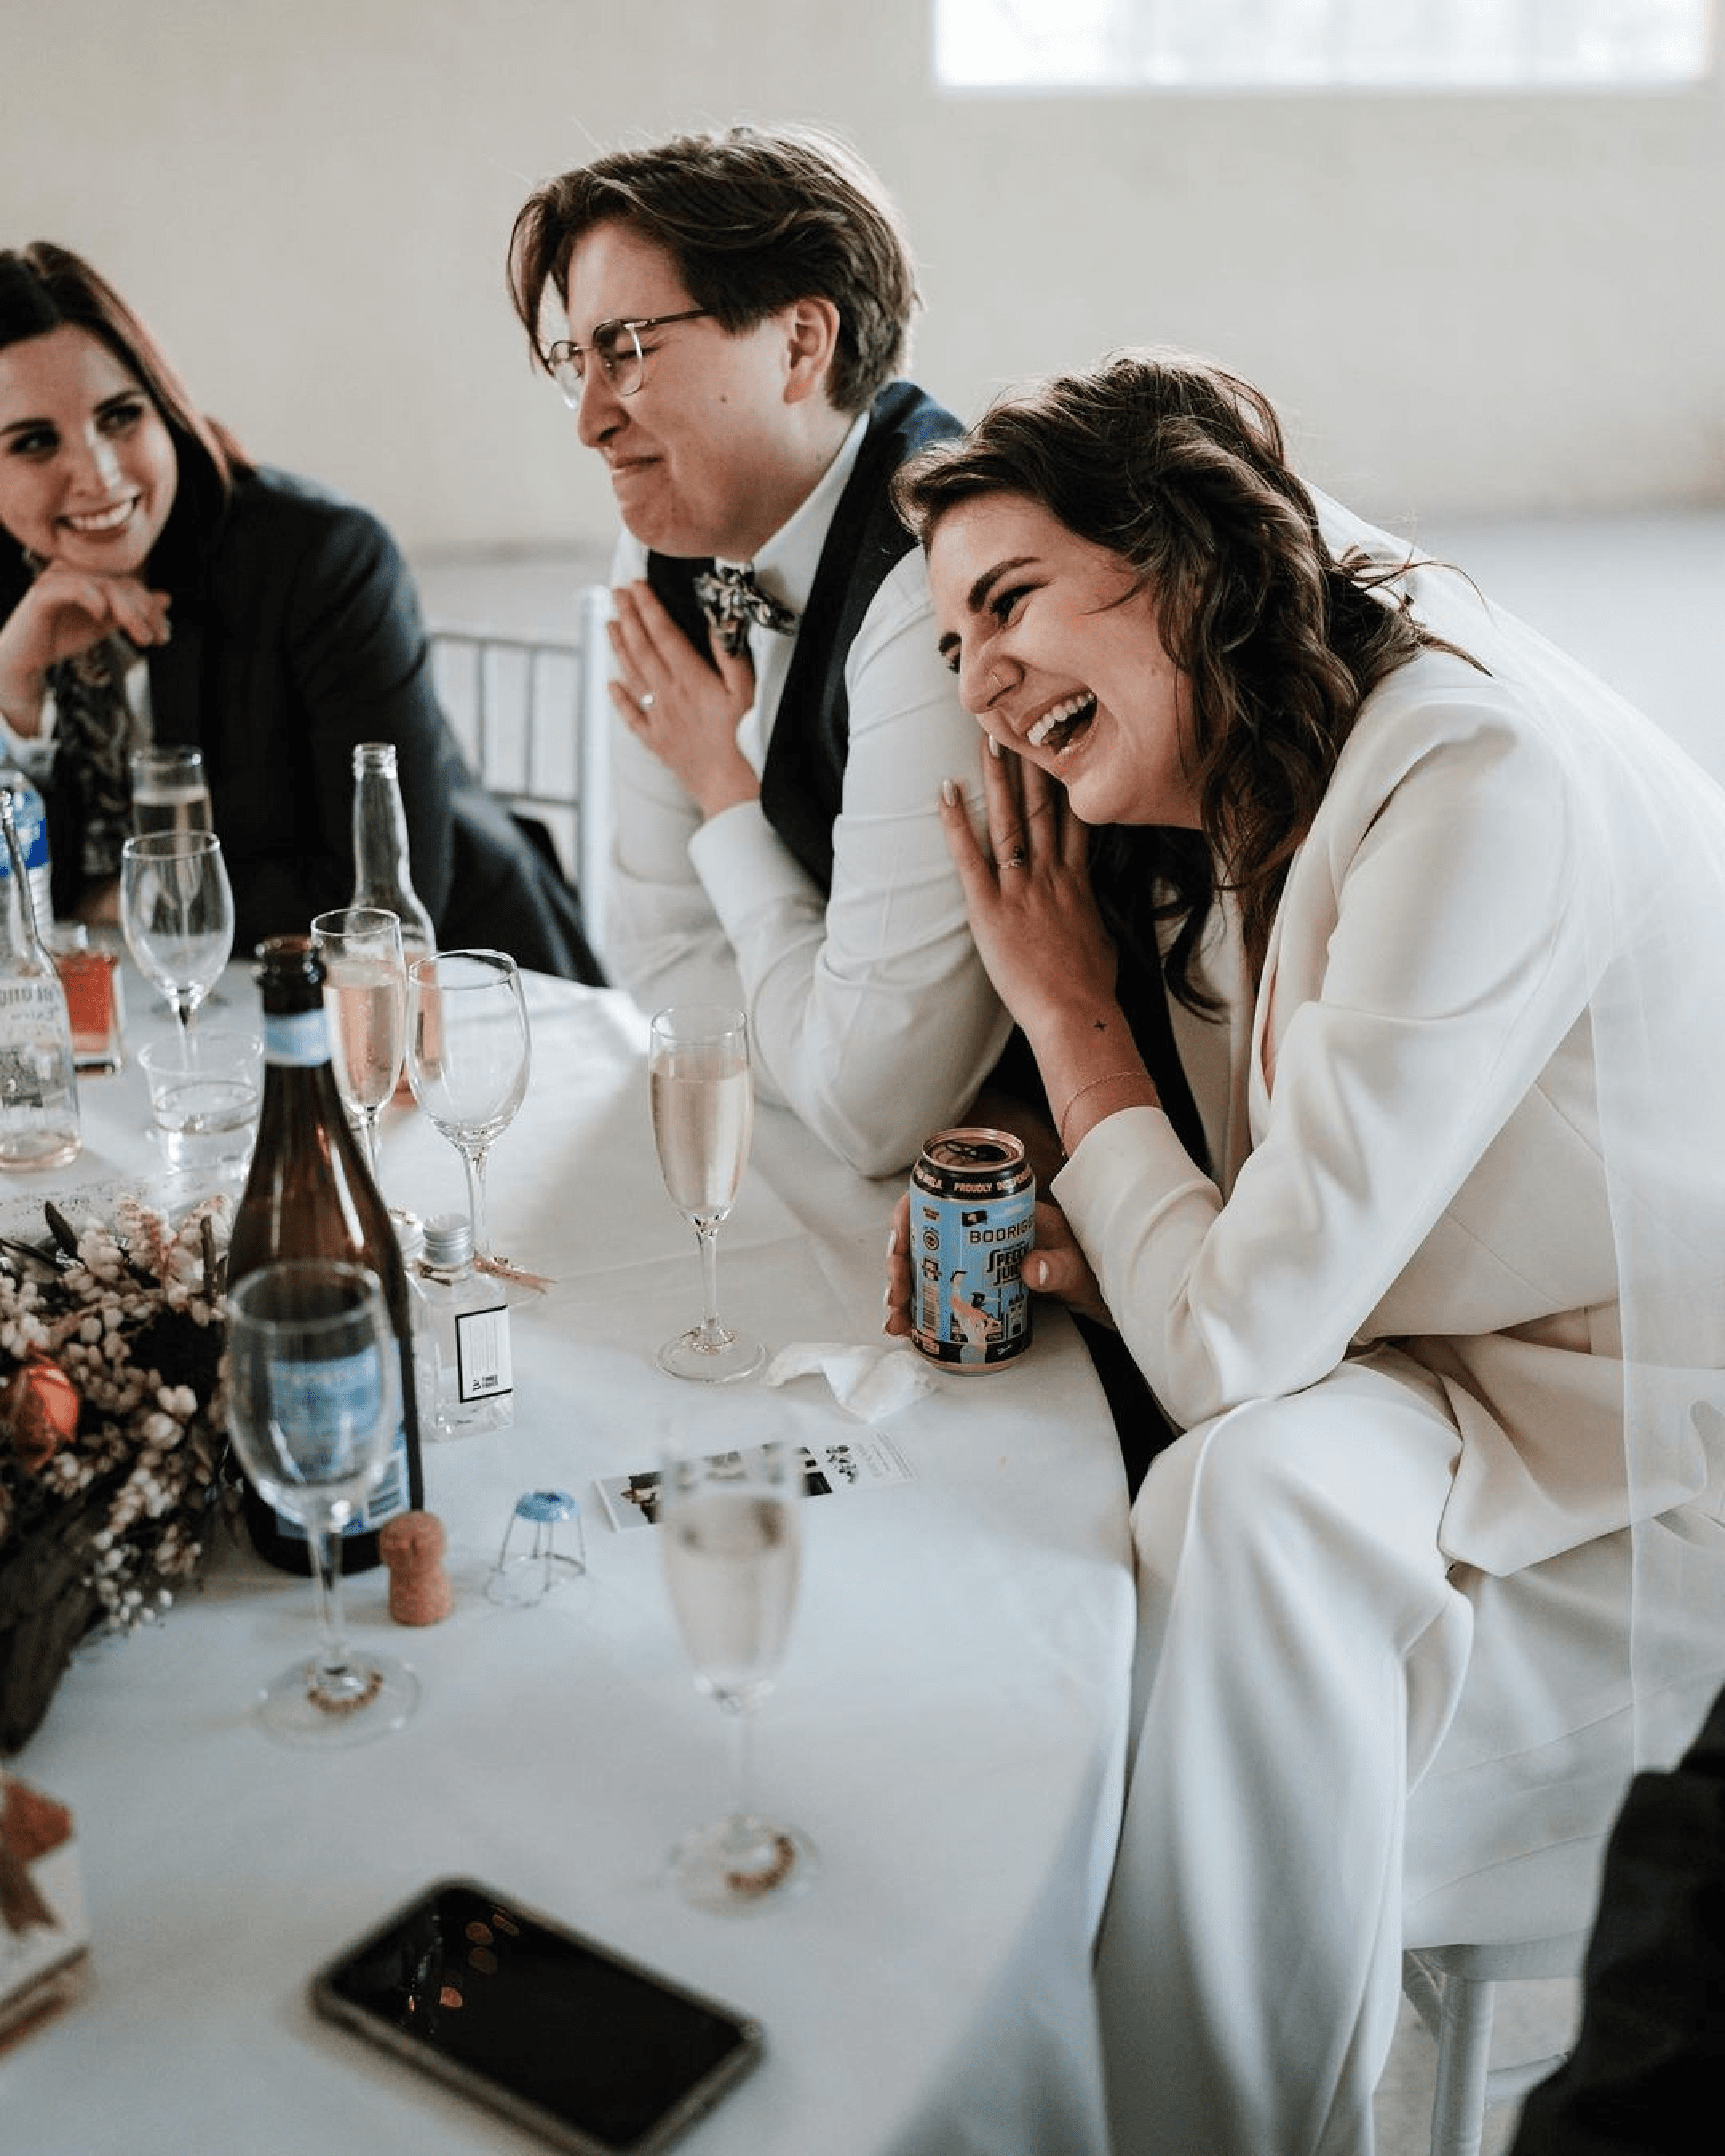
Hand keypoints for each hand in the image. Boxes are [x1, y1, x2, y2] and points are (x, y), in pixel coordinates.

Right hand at [0, 563, 170, 728]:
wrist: (28, 656)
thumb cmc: (62, 635)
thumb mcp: (105, 624)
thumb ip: (131, 611)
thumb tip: (165, 598)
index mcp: (87, 573)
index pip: (128, 582)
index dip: (150, 606)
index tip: (163, 632)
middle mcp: (73, 569)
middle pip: (120, 582)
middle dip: (145, 612)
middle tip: (156, 638)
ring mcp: (57, 577)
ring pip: (104, 586)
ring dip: (129, 613)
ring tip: (140, 637)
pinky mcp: (43, 592)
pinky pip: (74, 588)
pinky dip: (94, 600)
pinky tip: (102, 617)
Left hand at [608, 579, 759, 817]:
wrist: (733, 794)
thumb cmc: (747, 744)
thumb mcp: (748, 694)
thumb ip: (729, 656)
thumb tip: (716, 623)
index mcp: (692, 680)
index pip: (663, 634)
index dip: (648, 607)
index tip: (636, 585)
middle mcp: (670, 696)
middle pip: (642, 649)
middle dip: (628, 617)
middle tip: (616, 592)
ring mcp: (661, 720)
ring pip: (632, 676)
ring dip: (618, 648)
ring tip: (608, 622)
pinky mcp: (659, 743)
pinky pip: (633, 718)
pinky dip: (620, 699)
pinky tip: (611, 684)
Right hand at [883, 1191, 1111, 1338]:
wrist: (1107, 1290)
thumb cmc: (1094, 1267)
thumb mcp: (1078, 1267)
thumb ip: (1059, 1267)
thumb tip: (1032, 1268)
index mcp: (1000, 1207)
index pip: (942, 1196)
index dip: (911, 1216)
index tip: (900, 1244)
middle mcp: (981, 1226)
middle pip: (925, 1235)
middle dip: (900, 1265)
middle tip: (896, 1296)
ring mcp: (976, 1253)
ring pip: (925, 1263)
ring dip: (904, 1291)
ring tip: (897, 1321)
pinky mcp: (977, 1280)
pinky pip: (939, 1287)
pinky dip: (920, 1305)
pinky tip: (909, 1326)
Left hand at [938, 738, 1118, 1039]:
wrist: (1076, 1013)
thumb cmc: (1090, 988)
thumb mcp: (1101, 941)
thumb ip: (1090, 915)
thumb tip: (1088, 910)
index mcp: (1077, 884)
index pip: (1073, 819)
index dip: (1066, 781)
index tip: (1062, 749)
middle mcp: (1050, 877)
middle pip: (1042, 807)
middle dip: (1033, 763)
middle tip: (1022, 723)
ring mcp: (1021, 889)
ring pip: (1009, 821)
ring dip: (997, 778)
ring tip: (987, 739)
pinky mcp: (990, 909)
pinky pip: (970, 858)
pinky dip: (956, 823)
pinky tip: (946, 792)